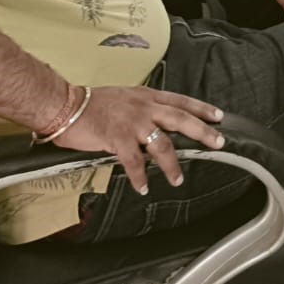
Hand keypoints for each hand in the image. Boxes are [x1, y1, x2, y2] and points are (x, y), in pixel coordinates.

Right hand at [56, 85, 224, 193]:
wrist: (65, 104)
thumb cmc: (91, 103)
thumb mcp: (125, 98)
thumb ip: (142, 109)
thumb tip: (154, 124)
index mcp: (147, 96)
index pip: (181, 101)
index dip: (202, 108)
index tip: (218, 116)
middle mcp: (144, 107)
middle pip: (181, 119)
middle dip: (203, 131)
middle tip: (218, 142)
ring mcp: (132, 122)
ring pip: (162, 144)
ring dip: (171, 164)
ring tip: (177, 179)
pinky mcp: (117, 138)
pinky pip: (134, 161)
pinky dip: (139, 177)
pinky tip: (143, 187)